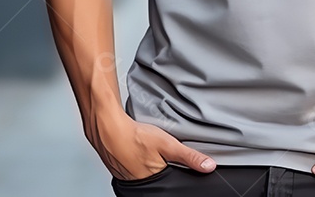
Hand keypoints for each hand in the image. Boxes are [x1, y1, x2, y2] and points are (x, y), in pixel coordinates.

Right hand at [91, 111, 216, 180]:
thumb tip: (208, 166)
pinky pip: (134, 168)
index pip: (172, 186)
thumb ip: (189, 156)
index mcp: (155, 181)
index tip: (174, 166)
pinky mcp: (120, 168)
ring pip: (147, 175)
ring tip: (151, 153)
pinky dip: (139, 161)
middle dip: (164, 170)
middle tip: (162, 157)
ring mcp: (129, 177)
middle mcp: (141, 183)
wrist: (107, 128)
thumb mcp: (168, 145)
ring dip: (151, 166)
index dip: (175, 176)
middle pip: (160, 180)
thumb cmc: (135, 137)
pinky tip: (139, 151)